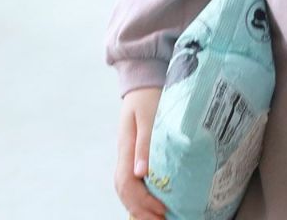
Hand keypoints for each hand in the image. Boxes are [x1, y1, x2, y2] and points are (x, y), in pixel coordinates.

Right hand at [113, 86, 166, 219]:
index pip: (126, 184)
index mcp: (126, 147)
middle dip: (140, 211)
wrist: (143, 81)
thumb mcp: (148, 115)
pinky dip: (141, 196)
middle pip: (124, 191)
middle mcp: (125, 155)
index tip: (161, 209)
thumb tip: (141, 173)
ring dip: (140, 206)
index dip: (142, 201)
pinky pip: (133, 181)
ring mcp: (128, 155)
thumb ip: (145, 142)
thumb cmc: (149, 95)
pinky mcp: (135, 154)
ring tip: (158, 217)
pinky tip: (153, 202)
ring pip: (126, 189)